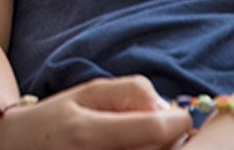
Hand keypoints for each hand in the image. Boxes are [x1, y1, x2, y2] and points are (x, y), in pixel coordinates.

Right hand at [0, 77, 191, 149]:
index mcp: (86, 134)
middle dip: (169, 139)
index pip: (155, 130)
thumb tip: (165, 108)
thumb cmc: (56, 119)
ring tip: (135, 141)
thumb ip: (130, 92)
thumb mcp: (87, 92)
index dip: (177, 121)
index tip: (177, 115)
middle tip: (154, 129)